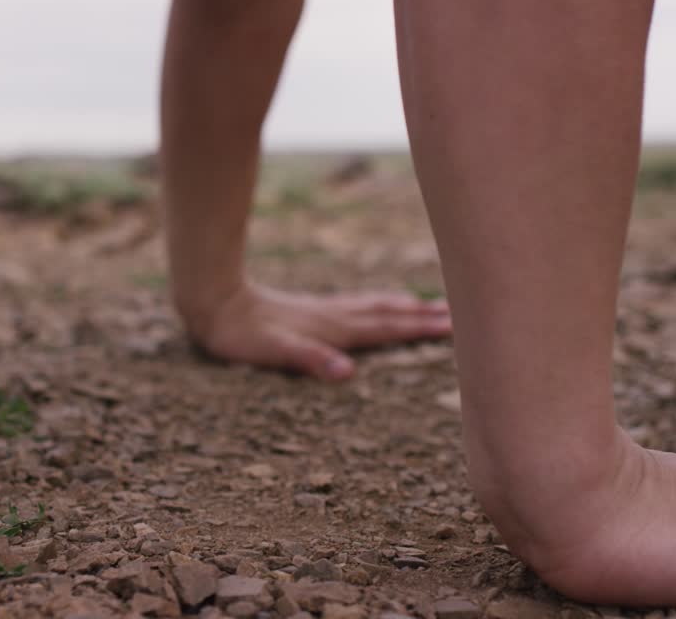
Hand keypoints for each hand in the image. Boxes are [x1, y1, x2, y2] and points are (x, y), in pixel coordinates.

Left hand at [184, 282, 451, 380]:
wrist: (215, 302)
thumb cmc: (242, 336)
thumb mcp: (274, 353)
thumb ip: (310, 360)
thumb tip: (347, 372)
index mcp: (333, 331)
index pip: (386, 329)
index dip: (420, 328)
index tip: (455, 325)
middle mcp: (334, 318)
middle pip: (388, 315)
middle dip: (423, 316)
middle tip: (459, 313)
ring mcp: (323, 312)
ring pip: (373, 307)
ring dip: (403, 307)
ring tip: (429, 304)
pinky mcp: (310, 311)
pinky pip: (355, 306)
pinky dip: (376, 304)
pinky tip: (373, 306)